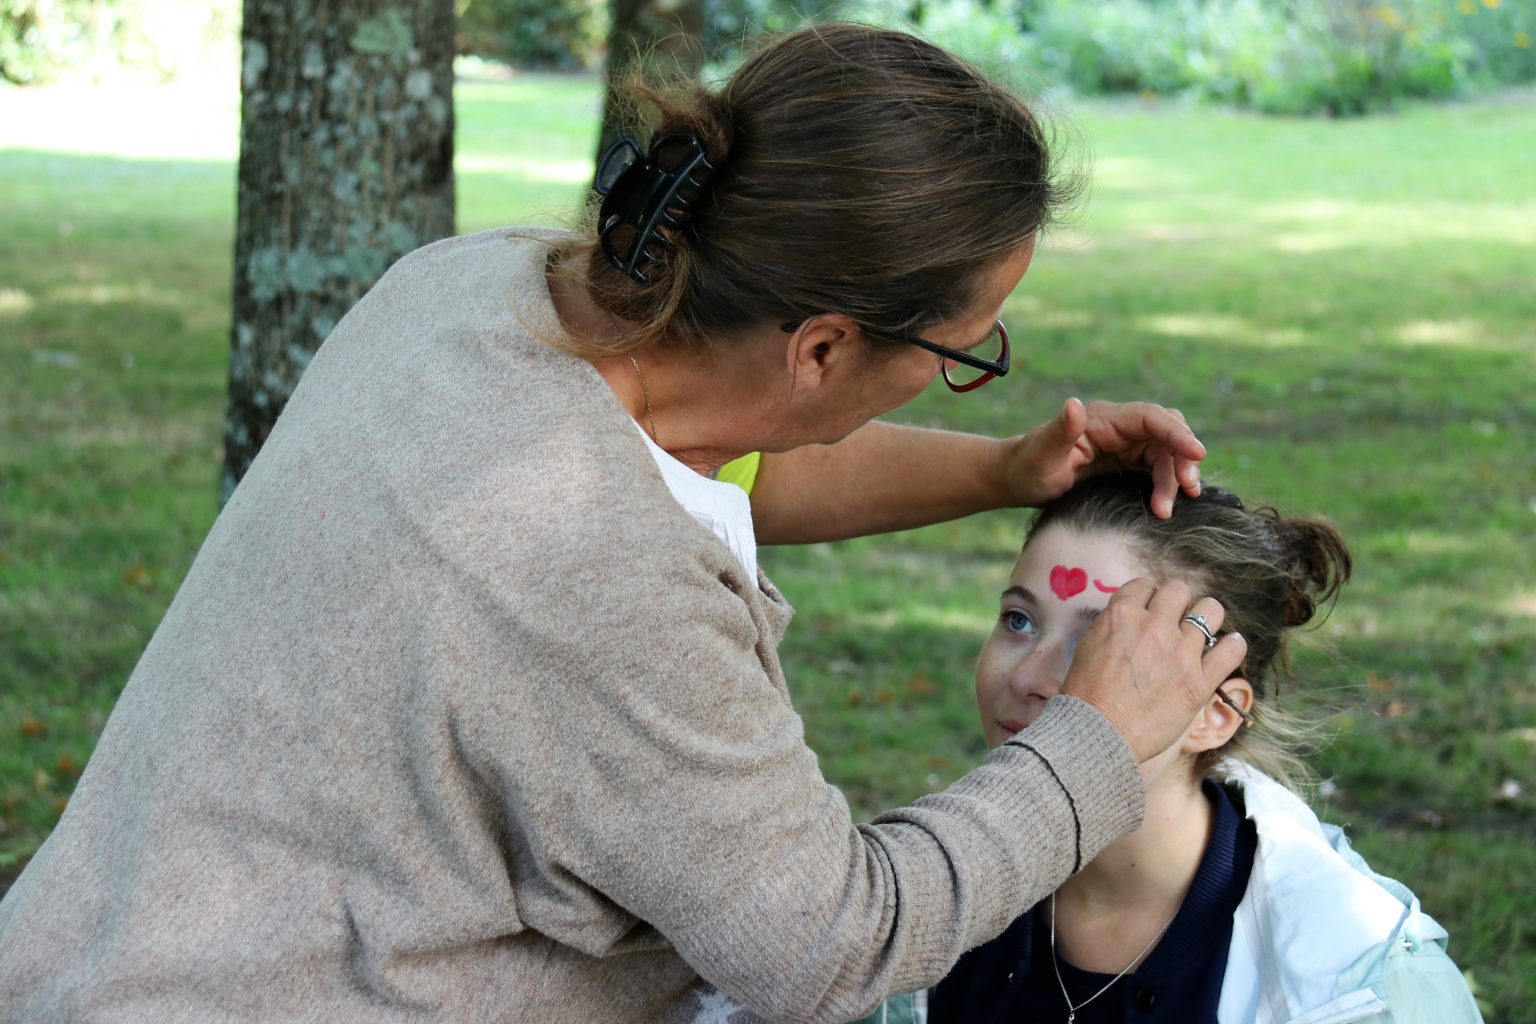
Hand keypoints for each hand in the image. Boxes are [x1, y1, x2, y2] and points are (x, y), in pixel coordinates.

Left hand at [1000, 398, 1205, 518]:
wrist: (1016, 479)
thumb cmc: (1026, 467)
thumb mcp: (1040, 453)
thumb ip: (1059, 431)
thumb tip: (1075, 404)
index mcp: (1102, 419)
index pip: (1150, 418)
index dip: (1176, 433)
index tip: (1197, 453)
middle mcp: (1118, 427)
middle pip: (1166, 434)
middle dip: (1182, 458)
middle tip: (1189, 491)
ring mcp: (1124, 443)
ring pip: (1165, 453)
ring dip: (1174, 479)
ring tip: (1166, 510)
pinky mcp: (1125, 461)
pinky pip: (1156, 467)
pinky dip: (1166, 485)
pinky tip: (1164, 506)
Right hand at [1060, 579, 1246, 762]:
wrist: (1097, 734)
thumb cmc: (1086, 694)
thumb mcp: (1088, 645)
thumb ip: (1113, 624)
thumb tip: (1131, 616)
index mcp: (1122, 615)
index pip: (1145, 585)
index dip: (1148, 598)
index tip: (1149, 612)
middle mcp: (1153, 626)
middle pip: (1179, 590)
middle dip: (1177, 603)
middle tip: (1174, 622)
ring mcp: (1180, 652)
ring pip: (1211, 611)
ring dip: (1207, 618)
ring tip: (1202, 632)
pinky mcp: (1199, 681)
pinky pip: (1232, 650)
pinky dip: (1232, 646)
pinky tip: (1226, 650)